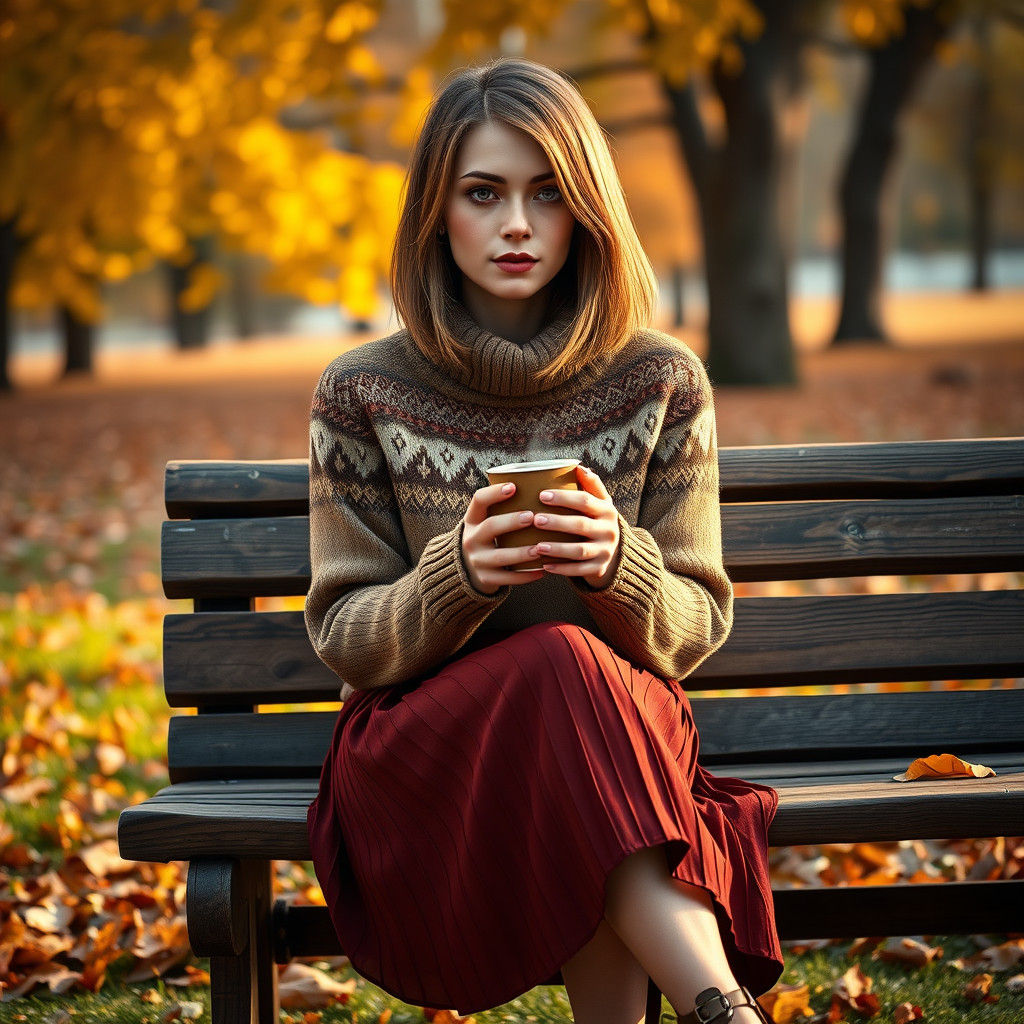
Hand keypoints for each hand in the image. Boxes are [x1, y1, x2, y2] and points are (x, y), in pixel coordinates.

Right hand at [462, 481, 545, 594]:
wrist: (467, 570)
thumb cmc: (488, 538)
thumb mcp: (485, 521)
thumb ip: (502, 507)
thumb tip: (541, 482)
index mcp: (472, 520)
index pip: (478, 500)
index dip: (494, 492)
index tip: (513, 486)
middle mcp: (471, 538)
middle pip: (490, 527)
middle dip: (511, 521)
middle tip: (531, 517)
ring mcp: (477, 560)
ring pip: (501, 556)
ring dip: (522, 552)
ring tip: (540, 548)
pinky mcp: (486, 579)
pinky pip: (507, 579)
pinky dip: (525, 576)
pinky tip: (541, 571)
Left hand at [530, 465, 620, 587]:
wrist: (615, 551)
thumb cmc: (597, 520)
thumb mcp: (600, 502)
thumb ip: (591, 485)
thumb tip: (578, 467)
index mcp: (606, 510)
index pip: (585, 500)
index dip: (564, 497)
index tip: (542, 495)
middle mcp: (609, 530)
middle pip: (581, 525)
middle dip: (557, 522)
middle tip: (536, 519)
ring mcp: (605, 551)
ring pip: (579, 551)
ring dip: (557, 549)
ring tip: (537, 546)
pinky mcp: (599, 568)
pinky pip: (579, 571)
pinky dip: (562, 569)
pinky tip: (544, 566)